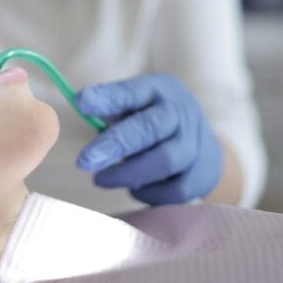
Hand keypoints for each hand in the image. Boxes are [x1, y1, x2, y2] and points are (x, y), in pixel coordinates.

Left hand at [75, 74, 222, 204]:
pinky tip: (134, 188)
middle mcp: (178, 112)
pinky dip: (149, 193)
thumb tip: (79, 107)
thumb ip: (108, 108)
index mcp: (156, 90)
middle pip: (149, 128)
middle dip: (115, 144)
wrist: (202, 145)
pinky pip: (175, 189)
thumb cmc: (151, 123)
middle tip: (83, 161)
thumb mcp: (133, 106)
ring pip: (164, 161)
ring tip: (101, 179)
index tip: (81, 102)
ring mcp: (194, 142)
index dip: (107, 97)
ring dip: (128, 174)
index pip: (131, 92)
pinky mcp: (203, 172)